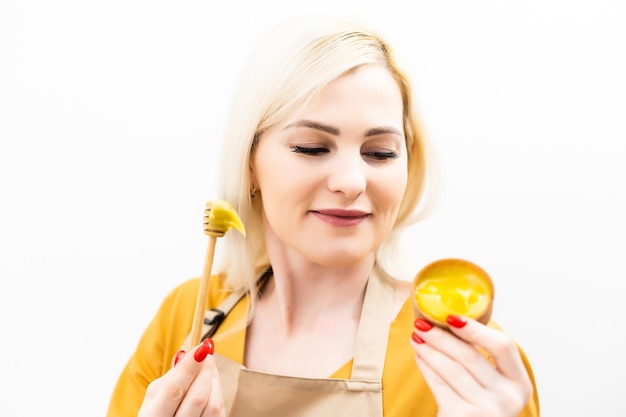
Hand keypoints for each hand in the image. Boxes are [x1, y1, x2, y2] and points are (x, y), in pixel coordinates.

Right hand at [138, 338, 225, 416]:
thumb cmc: (160, 413)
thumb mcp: (155, 398)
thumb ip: (170, 378)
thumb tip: (188, 353)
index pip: (173, 389)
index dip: (189, 367)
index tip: (201, 347)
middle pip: (197, 397)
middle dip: (205, 370)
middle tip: (207, 351)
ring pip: (213, 405)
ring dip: (213, 380)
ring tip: (208, 366)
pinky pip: (219, 412)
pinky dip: (217, 393)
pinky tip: (212, 382)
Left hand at [410, 316, 532, 416]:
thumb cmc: (482, 407)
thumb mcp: (495, 386)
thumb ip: (484, 360)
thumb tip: (452, 322)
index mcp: (520, 383)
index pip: (503, 345)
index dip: (476, 329)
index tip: (451, 317)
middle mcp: (508, 397)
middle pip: (470, 356)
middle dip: (441, 336)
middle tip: (421, 323)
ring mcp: (486, 410)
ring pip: (451, 369)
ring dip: (429, 349)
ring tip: (416, 337)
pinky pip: (439, 385)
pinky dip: (426, 367)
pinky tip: (419, 357)